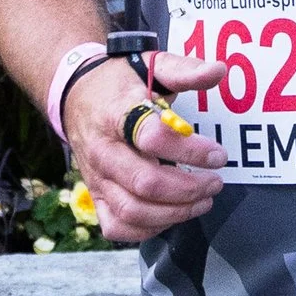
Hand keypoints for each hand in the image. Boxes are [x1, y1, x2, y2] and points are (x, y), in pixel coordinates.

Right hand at [64, 52, 226, 244]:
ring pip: (133, 211)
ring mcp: (96, 178)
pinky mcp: (95, 196)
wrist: (76, 96)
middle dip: (189, 189)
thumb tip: (219, 70)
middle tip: (215, 182)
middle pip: (145, 183)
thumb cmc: (121, 82)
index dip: (191, 150)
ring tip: (203, 201)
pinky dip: (148, 229)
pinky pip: (117, 227)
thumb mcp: (152, 65)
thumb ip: (186, 70)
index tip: (218, 155)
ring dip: (175, 212)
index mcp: (117, 114)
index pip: (153, 138)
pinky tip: (172, 214)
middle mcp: (103, 151)